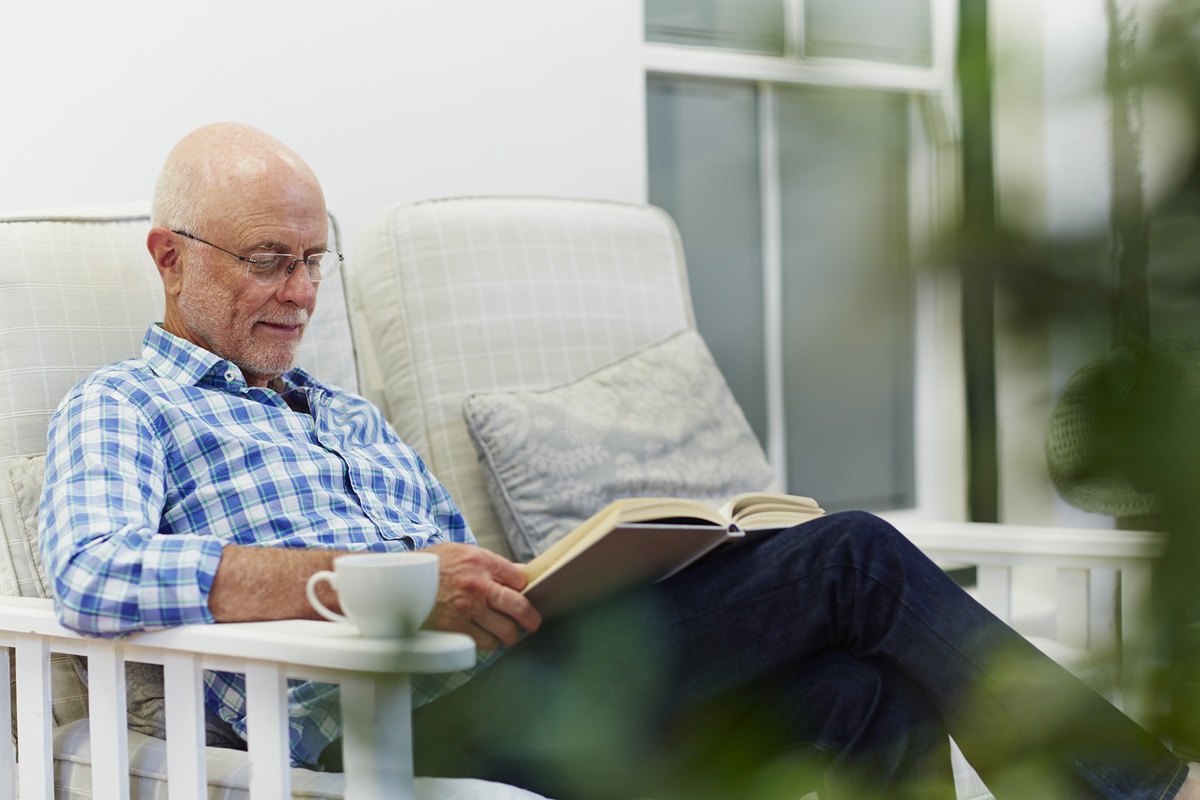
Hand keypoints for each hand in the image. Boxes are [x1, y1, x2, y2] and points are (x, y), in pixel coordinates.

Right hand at [421, 543, 541, 650]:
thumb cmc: (433, 566)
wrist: (399, 580)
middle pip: (520, 608)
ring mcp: (466, 610)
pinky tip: (484, 635)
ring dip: (507, 634)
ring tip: (504, 632)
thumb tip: (521, 575)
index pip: (521, 580)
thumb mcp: (463, 553)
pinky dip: (488, 642)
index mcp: (481, 562)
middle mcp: (477, 586)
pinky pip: (484, 643)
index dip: (526, 590)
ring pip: (505, 632)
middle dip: (531, 620)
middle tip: (532, 624)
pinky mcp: (454, 629)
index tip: (525, 596)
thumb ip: (493, 564)